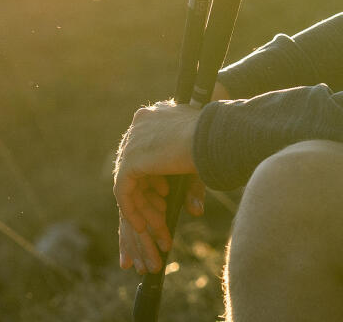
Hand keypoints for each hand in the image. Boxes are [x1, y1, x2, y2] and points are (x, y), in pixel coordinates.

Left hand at [114, 100, 204, 273]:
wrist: (219, 135)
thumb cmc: (219, 143)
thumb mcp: (200, 164)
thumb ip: (190, 186)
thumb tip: (194, 210)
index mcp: (157, 115)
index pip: (146, 149)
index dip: (154, 176)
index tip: (165, 195)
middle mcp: (140, 124)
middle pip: (135, 167)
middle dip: (146, 196)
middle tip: (157, 217)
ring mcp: (132, 141)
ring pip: (130, 182)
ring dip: (143, 208)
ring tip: (155, 228)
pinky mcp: (129, 160)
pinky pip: (123, 191)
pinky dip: (132, 210)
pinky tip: (143, 228)